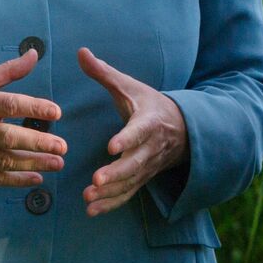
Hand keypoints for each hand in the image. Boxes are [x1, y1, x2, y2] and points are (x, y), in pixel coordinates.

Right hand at [0, 49, 66, 187]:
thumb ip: (8, 70)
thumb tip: (35, 54)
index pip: (9, 105)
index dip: (34, 108)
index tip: (56, 112)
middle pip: (9, 138)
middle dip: (38, 144)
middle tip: (62, 147)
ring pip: (4, 161)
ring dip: (33, 164)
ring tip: (57, 164)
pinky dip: (15, 181)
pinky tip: (36, 179)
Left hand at [77, 47, 186, 216]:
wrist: (182, 127)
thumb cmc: (149, 104)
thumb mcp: (130, 86)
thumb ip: (104, 73)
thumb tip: (80, 52)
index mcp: (149, 121)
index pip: (139, 131)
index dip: (127, 139)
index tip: (112, 146)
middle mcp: (151, 147)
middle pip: (135, 163)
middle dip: (116, 173)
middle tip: (96, 181)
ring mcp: (148, 166)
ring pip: (131, 182)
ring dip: (110, 192)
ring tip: (88, 198)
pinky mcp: (142, 178)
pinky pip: (128, 194)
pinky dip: (112, 204)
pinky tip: (92, 210)